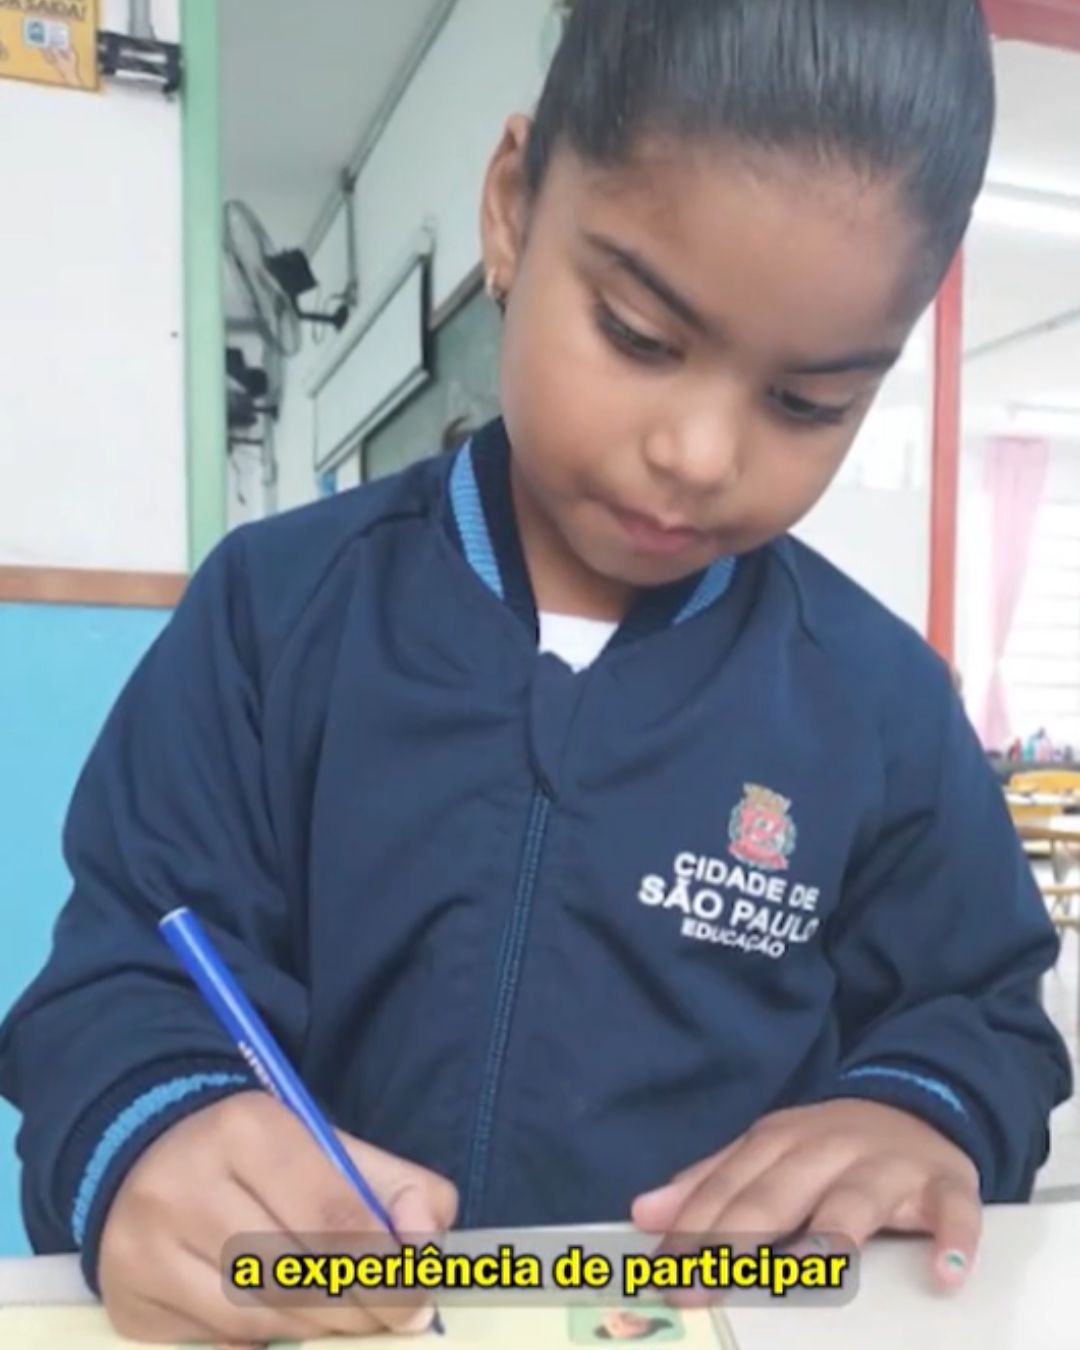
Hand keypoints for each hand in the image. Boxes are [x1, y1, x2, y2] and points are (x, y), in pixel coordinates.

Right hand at [98, 1091, 457, 1345]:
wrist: (147, 1154)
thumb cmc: (259, 1156)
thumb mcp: (328, 1145)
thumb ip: (394, 1184)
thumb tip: (423, 1240)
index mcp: (247, 1129)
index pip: (332, 1215)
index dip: (384, 1268)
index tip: (416, 1301)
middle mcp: (186, 1186)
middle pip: (295, 1274)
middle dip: (357, 1307)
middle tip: (390, 1319)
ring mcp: (146, 1250)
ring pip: (256, 1318)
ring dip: (316, 1330)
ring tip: (343, 1320)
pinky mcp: (128, 1305)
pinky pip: (217, 1345)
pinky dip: (265, 1342)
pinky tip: (288, 1325)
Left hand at [632, 1100, 980, 1294]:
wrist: (918, 1104)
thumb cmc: (830, 1147)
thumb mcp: (767, 1153)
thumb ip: (709, 1182)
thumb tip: (644, 1212)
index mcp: (779, 1141)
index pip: (730, 1188)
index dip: (695, 1229)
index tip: (664, 1272)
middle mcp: (828, 1149)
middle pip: (780, 1195)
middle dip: (740, 1240)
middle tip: (706, 1285)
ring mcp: (887, 1166)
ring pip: (857, 1201)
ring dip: (835, 1236)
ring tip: (815, 1271)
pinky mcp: (944, 1185)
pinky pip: (952, 1213)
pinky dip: (951, 1239)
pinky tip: (944, 1271)